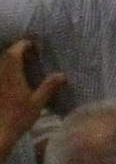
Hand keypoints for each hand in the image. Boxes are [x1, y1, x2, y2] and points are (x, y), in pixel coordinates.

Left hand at [0, 40, 63, 163]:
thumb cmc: (17, 118)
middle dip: (16, 51)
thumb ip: (48, 87)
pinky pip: (1, 75)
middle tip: (28, 52)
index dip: (22, 45)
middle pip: (6, 56)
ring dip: (10, 61)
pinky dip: (7, 73)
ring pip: (2, 66)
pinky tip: (15, 81)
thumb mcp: (37, 103)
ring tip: (22, 64)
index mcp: (12, 76)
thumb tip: (62, 74)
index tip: (32, 45)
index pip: (14, 52)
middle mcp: (2, 77)